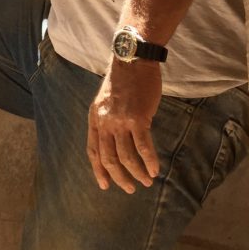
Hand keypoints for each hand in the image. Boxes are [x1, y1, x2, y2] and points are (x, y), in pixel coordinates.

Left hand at [87, 58, 161, 192]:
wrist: (133, 61)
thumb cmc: (123, 80)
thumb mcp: (106, 101)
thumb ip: (107, 120)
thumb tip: (114, 142)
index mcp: (95, 118)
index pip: (93, 151)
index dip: (98, 170)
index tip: (105, 185)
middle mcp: (105, 122)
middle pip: (109, 158)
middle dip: (119, 177)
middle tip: (130, 188)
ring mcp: (121, 121)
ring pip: (126, 156)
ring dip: (137, 173)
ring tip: (146, 181)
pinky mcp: (138, 119)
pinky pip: (143, 147)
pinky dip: (150, 161)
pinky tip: (155, 170)